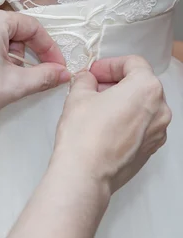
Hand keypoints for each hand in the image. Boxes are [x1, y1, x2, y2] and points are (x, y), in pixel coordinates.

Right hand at [53, 56, 171, 193]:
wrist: (85, 173)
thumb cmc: (84, 136)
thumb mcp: (78, 96)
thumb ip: (85, 80)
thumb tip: (87, 79)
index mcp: (146, 88)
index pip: (133, 63)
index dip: (109, 64)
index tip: (94, 72)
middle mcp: (160, 109)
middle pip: (140, 84)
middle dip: (116, 83)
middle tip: (93, 88)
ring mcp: (158, 131)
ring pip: (142, 106)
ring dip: (121, 102)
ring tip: (96, 108)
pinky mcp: (150, 149)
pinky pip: (141, 126)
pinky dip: (126, 120)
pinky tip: (103, 127)